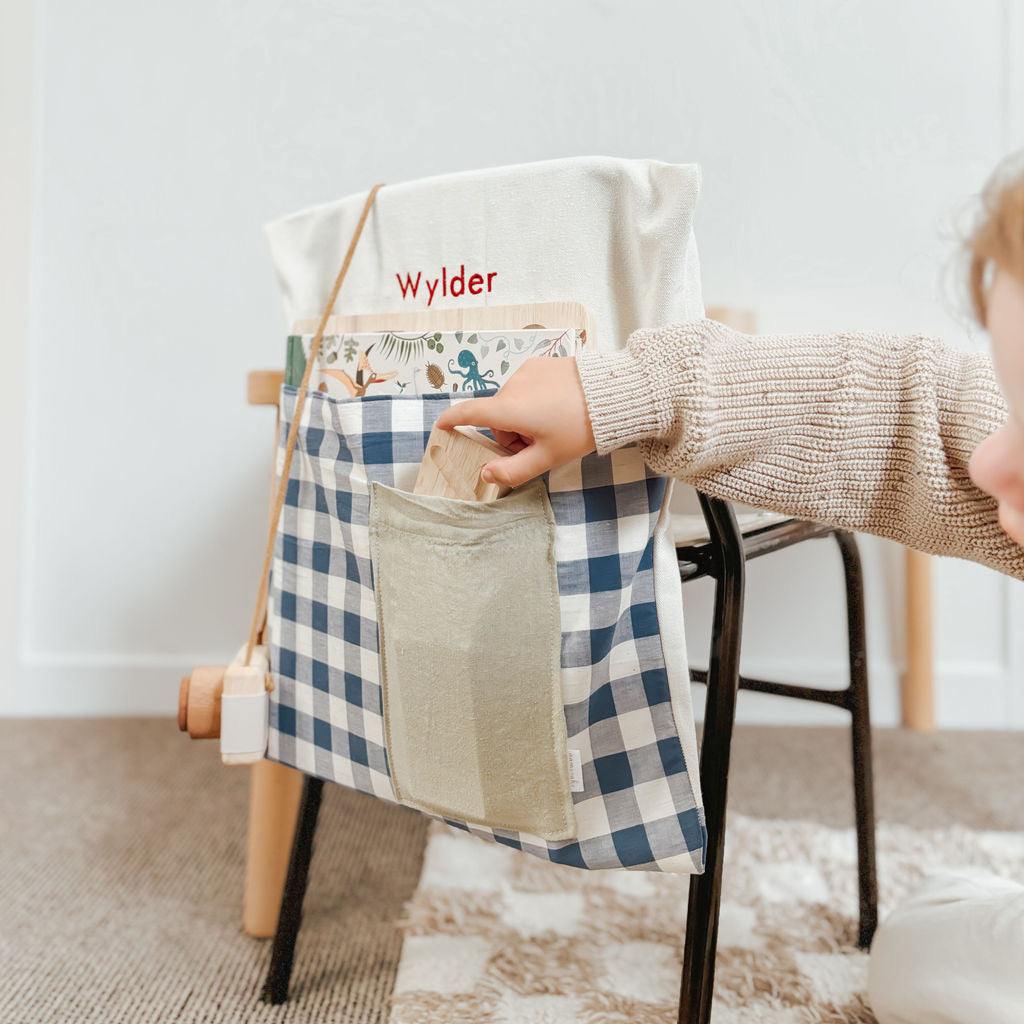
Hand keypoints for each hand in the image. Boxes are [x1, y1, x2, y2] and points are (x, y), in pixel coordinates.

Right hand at [435, 357, 595, 487]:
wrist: (613, 393)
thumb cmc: (579, 428)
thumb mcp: (547, 458)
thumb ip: (513, 471)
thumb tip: (485, 475)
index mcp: (509, 409)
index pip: (469, 413)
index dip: (452, 420)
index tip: (441, 426)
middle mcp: (511, 385)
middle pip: (498, 416)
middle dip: (511, 434)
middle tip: (540, 445)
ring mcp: (526, 371)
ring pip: (512, 402)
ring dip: (523, 417)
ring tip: (554, 424)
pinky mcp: (540, 363)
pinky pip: (526, 386)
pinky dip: (534, 400)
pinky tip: (558, 406)